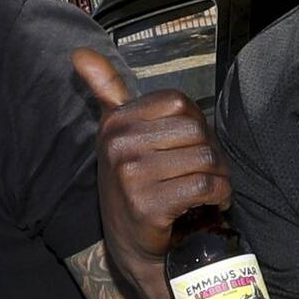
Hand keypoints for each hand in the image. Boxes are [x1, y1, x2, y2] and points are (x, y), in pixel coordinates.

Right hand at [70, 42, 223, 298]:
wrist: (131, 245)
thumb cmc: (134, 184)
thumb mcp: (117, 134)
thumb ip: (106, 91)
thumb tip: (78, 53)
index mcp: (116, 122)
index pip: (181, 103)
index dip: (196, 127)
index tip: (191, 148)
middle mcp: (119, 145)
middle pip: (196, 131)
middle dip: (212, 154)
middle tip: (206, 173)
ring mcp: (131, 175)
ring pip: (205, 159)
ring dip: (220, 177)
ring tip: (210, 189)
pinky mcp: (148, 205)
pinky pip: (205, 185)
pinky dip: (220, 196)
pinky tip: (213, 204)